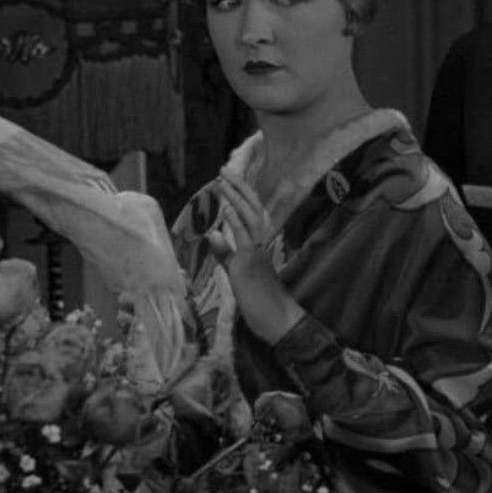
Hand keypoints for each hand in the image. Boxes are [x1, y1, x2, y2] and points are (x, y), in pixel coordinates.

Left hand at [205, 172, 304, 343]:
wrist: (278, 321)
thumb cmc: (260, 301)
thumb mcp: (238, 273)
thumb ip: (226, 254)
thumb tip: (213, 234)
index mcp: (259, 245)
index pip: (251, 214)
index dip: (241, 196)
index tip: (228, 180)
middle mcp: (262, 244)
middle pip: (253, 208)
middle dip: (239, 188)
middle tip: (224, 170)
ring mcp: (258, 252)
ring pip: (250, 217)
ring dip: (236, 197)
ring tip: (222, 180)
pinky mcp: (252, 263)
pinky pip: (245, 237)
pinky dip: (235, 220)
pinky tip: (226, 206)